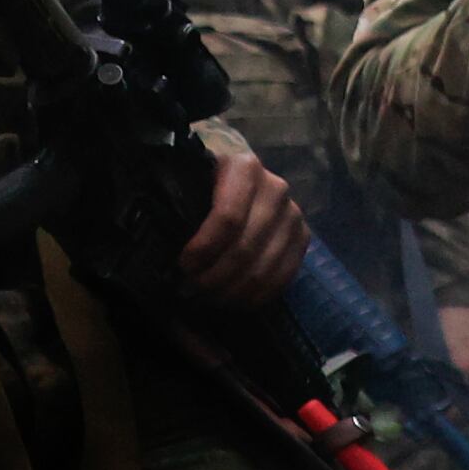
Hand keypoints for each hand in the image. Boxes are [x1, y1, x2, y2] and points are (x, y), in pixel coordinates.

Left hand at [177, 147, 306, 309]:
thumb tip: (165, 242)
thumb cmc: (203, 180)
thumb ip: (178, 202)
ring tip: (209, 298)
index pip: (228, 218)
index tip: (183, 266)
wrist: (236, 179)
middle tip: (191, 290)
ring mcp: (293, 214)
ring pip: (264, 267)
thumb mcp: (187, 179)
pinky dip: (258, 295)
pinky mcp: (303, 237)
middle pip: (245, 246)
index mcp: (244, 168)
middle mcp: (276, 189)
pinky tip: (235, 301)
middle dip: (215, 276)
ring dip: (234, 291)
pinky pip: (283, 276)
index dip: (204, 249)